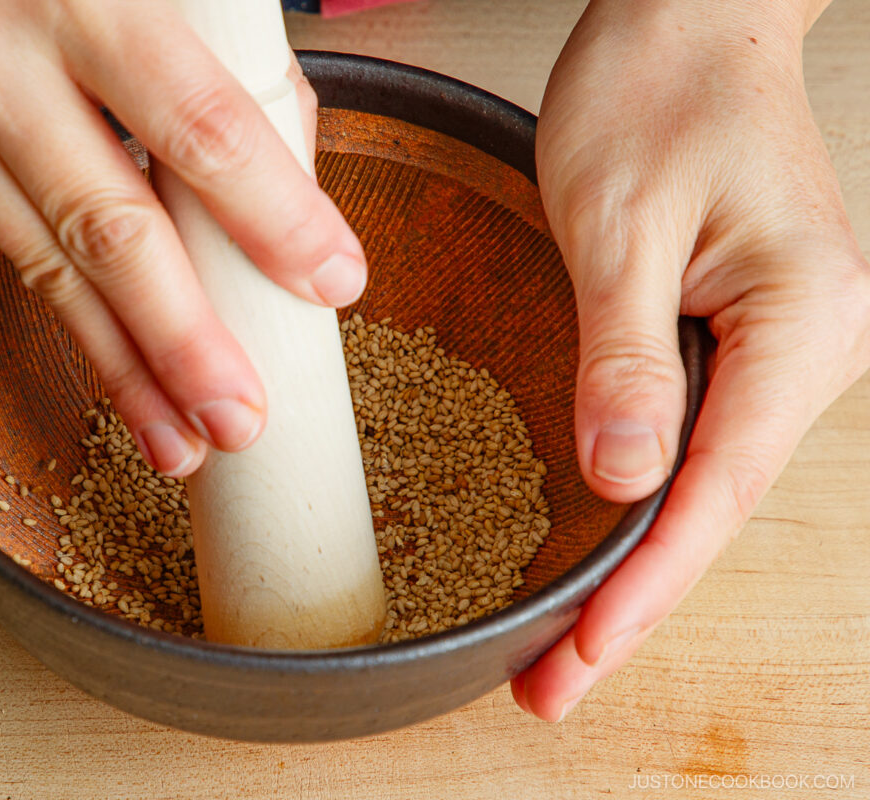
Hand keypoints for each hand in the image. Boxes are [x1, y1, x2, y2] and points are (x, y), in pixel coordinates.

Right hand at [0, 0, 366, 475]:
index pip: (198, 124)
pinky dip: (76, 320)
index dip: (269, 215)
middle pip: (110, 225)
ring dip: (123, 367)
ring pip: (49, 265)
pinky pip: (13, 249)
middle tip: (238, 417)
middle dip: (183, 339)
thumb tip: (291, 198)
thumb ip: (233, 73)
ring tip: (179, 438)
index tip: (331, 282)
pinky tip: (119, 372)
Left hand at [513, 0, 869, 720]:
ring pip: (699, 483)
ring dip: (629, 562)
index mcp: (797, 325)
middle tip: (551, 683)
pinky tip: (592, 544)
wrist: (687, 20)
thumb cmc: (657, 89)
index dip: (640, 586)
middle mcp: (801, 349)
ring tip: (560, 641)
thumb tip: (624, 481)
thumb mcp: (618, 224)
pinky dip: (636, 502)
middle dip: (629, 600)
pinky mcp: (727, 333)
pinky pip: (686, 437)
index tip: (577, 659)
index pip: (712, 490)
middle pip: (710, 506)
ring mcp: (770, 345)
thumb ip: (623, 357)